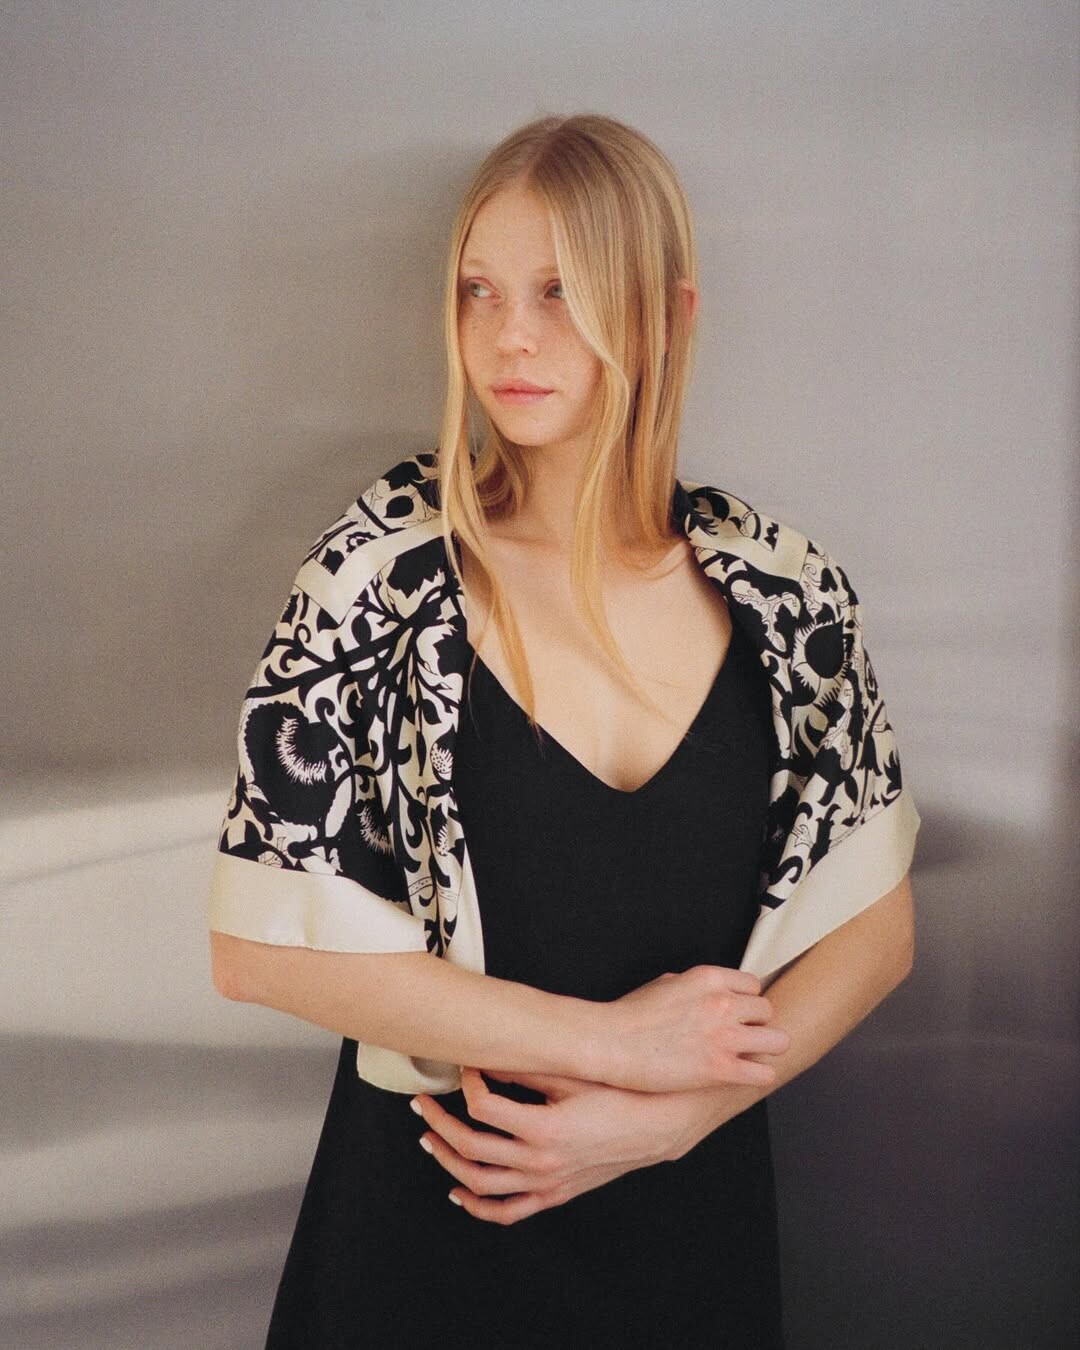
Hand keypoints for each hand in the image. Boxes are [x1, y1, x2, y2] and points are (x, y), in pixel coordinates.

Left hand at [411, 1065, 731, 1225]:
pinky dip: (478, 1206)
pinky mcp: (554, 1195)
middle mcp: (540, 1163)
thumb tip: (489, 1052)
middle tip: (423, 1102)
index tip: (466, 1068)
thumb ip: (529, 1066)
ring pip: (480, 1183)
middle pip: (470, 1147)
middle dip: (439, 1122)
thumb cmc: (618, 1095)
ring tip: (429, 1139)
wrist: (657, 1128)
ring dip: (447, 1161)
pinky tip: (459, 1191)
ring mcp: (545, 1184)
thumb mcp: (574, 1074)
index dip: (467, 1084)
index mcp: (543, 1129)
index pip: (483, 1108)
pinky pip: (508, 1211)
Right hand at [602, 965, 790, 1091]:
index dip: (746, 1002)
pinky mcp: (721, 1069)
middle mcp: (723, 1003)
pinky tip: (747, 1076)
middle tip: (744, 1037)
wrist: (611, 1042)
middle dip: (757, 1024)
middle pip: (767, 1011)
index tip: (739, 1015)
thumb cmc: (631, 1015)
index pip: (754, 986)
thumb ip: (692, 985)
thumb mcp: (664, 983)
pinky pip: (764, 1073)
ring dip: (766, 1049)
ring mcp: (724, 1036)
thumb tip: (703, 992)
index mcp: (710, 978)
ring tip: (752, 1056)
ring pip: (777, 1040)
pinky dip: (759, 1076)